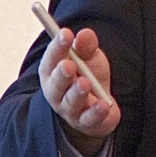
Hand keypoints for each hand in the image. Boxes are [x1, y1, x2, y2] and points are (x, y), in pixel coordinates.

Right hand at [41, 26, 118, 155]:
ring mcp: (70, 110)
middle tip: (69, 64)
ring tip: (85, 83)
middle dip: (61, 74)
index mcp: (52, 72)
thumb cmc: (89, 77)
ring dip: (77, 92)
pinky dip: (96, 112)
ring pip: (71, 102)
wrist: (99, 105)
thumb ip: (87, 46)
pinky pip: (89, 118)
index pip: (52, 59)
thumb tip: (84, 34)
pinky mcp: (86, 123)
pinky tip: (103, 104)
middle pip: (56, 84)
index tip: (66, 33)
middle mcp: (56, 92)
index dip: (57, 46)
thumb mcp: (90, 58)